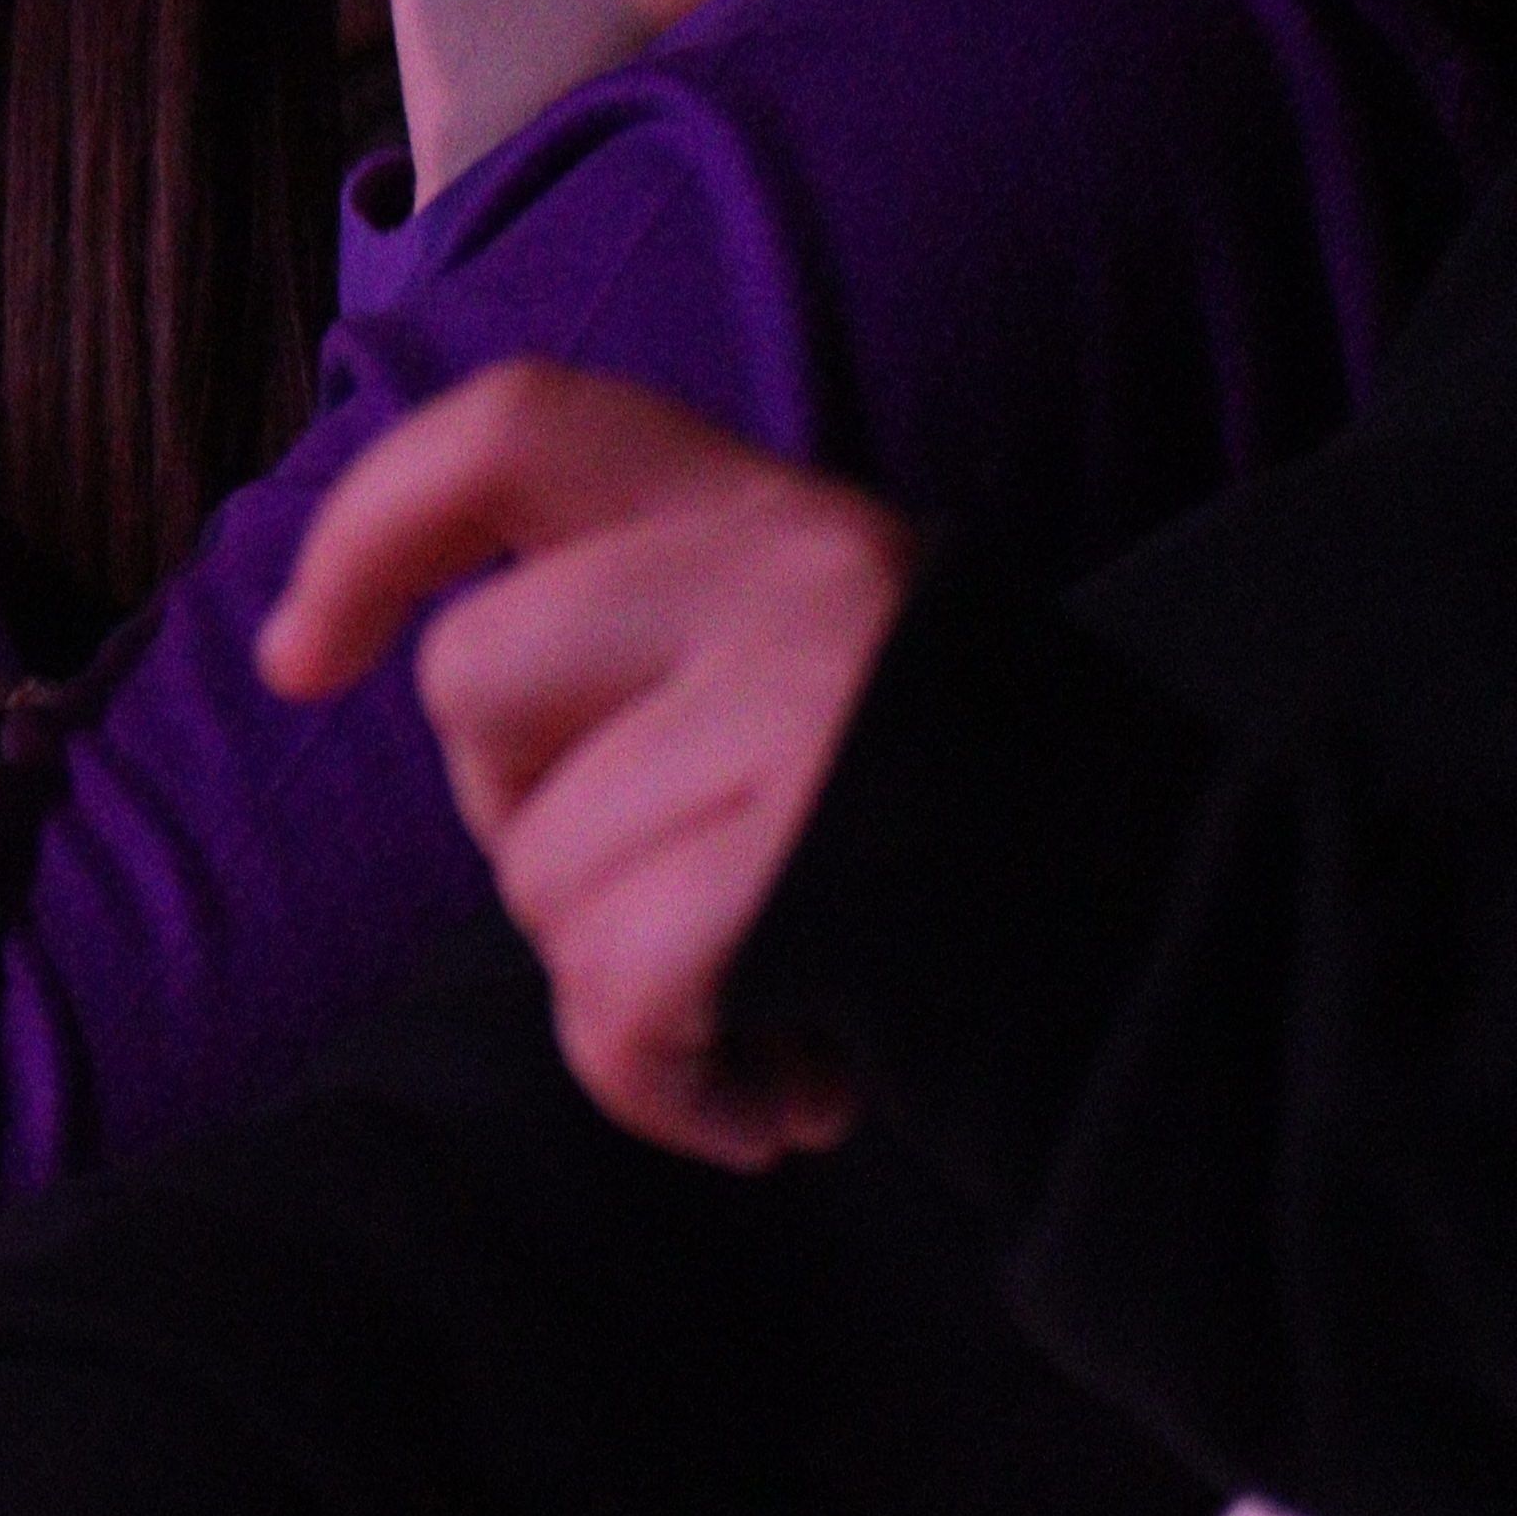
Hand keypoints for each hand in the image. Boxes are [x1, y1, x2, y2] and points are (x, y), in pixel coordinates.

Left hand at [257, 363, 920, 1169]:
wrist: (1220, 974)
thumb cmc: (977, 842)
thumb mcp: (824, 663)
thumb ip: (650, 629)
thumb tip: (423, 671)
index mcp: (778, 511)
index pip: (515, 427)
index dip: (370, 525)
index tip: (296, 655)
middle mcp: (794, 576)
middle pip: (475, 686)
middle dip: (527, 821)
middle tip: (678, 883)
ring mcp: (808, 717)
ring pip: (534, 863)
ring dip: (621, 974)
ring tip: (770, 990)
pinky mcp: (807, 869)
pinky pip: (610, 997)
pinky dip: (663, 1083)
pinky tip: (776, 1088)